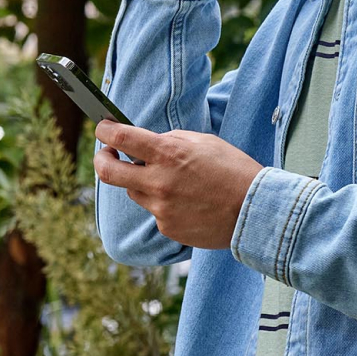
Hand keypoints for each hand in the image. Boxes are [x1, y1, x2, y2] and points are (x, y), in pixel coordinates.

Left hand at [93, 121, 263, 250]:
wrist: (255, 209)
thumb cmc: (234, 169)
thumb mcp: (205, 142)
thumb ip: (172, 141)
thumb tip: (149, 144)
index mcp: (168, 154)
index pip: (121, 138)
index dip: (105, 130)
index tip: (103, 128)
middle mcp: (158, 181)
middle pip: (108, 171)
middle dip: (101, 159)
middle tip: (106, 154)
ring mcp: (160, 208)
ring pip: (134, 192)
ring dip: (142, 183)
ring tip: (172, 181)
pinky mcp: (167, 227)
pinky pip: (155, 211)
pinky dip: (164, 204)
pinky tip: (189, 201)